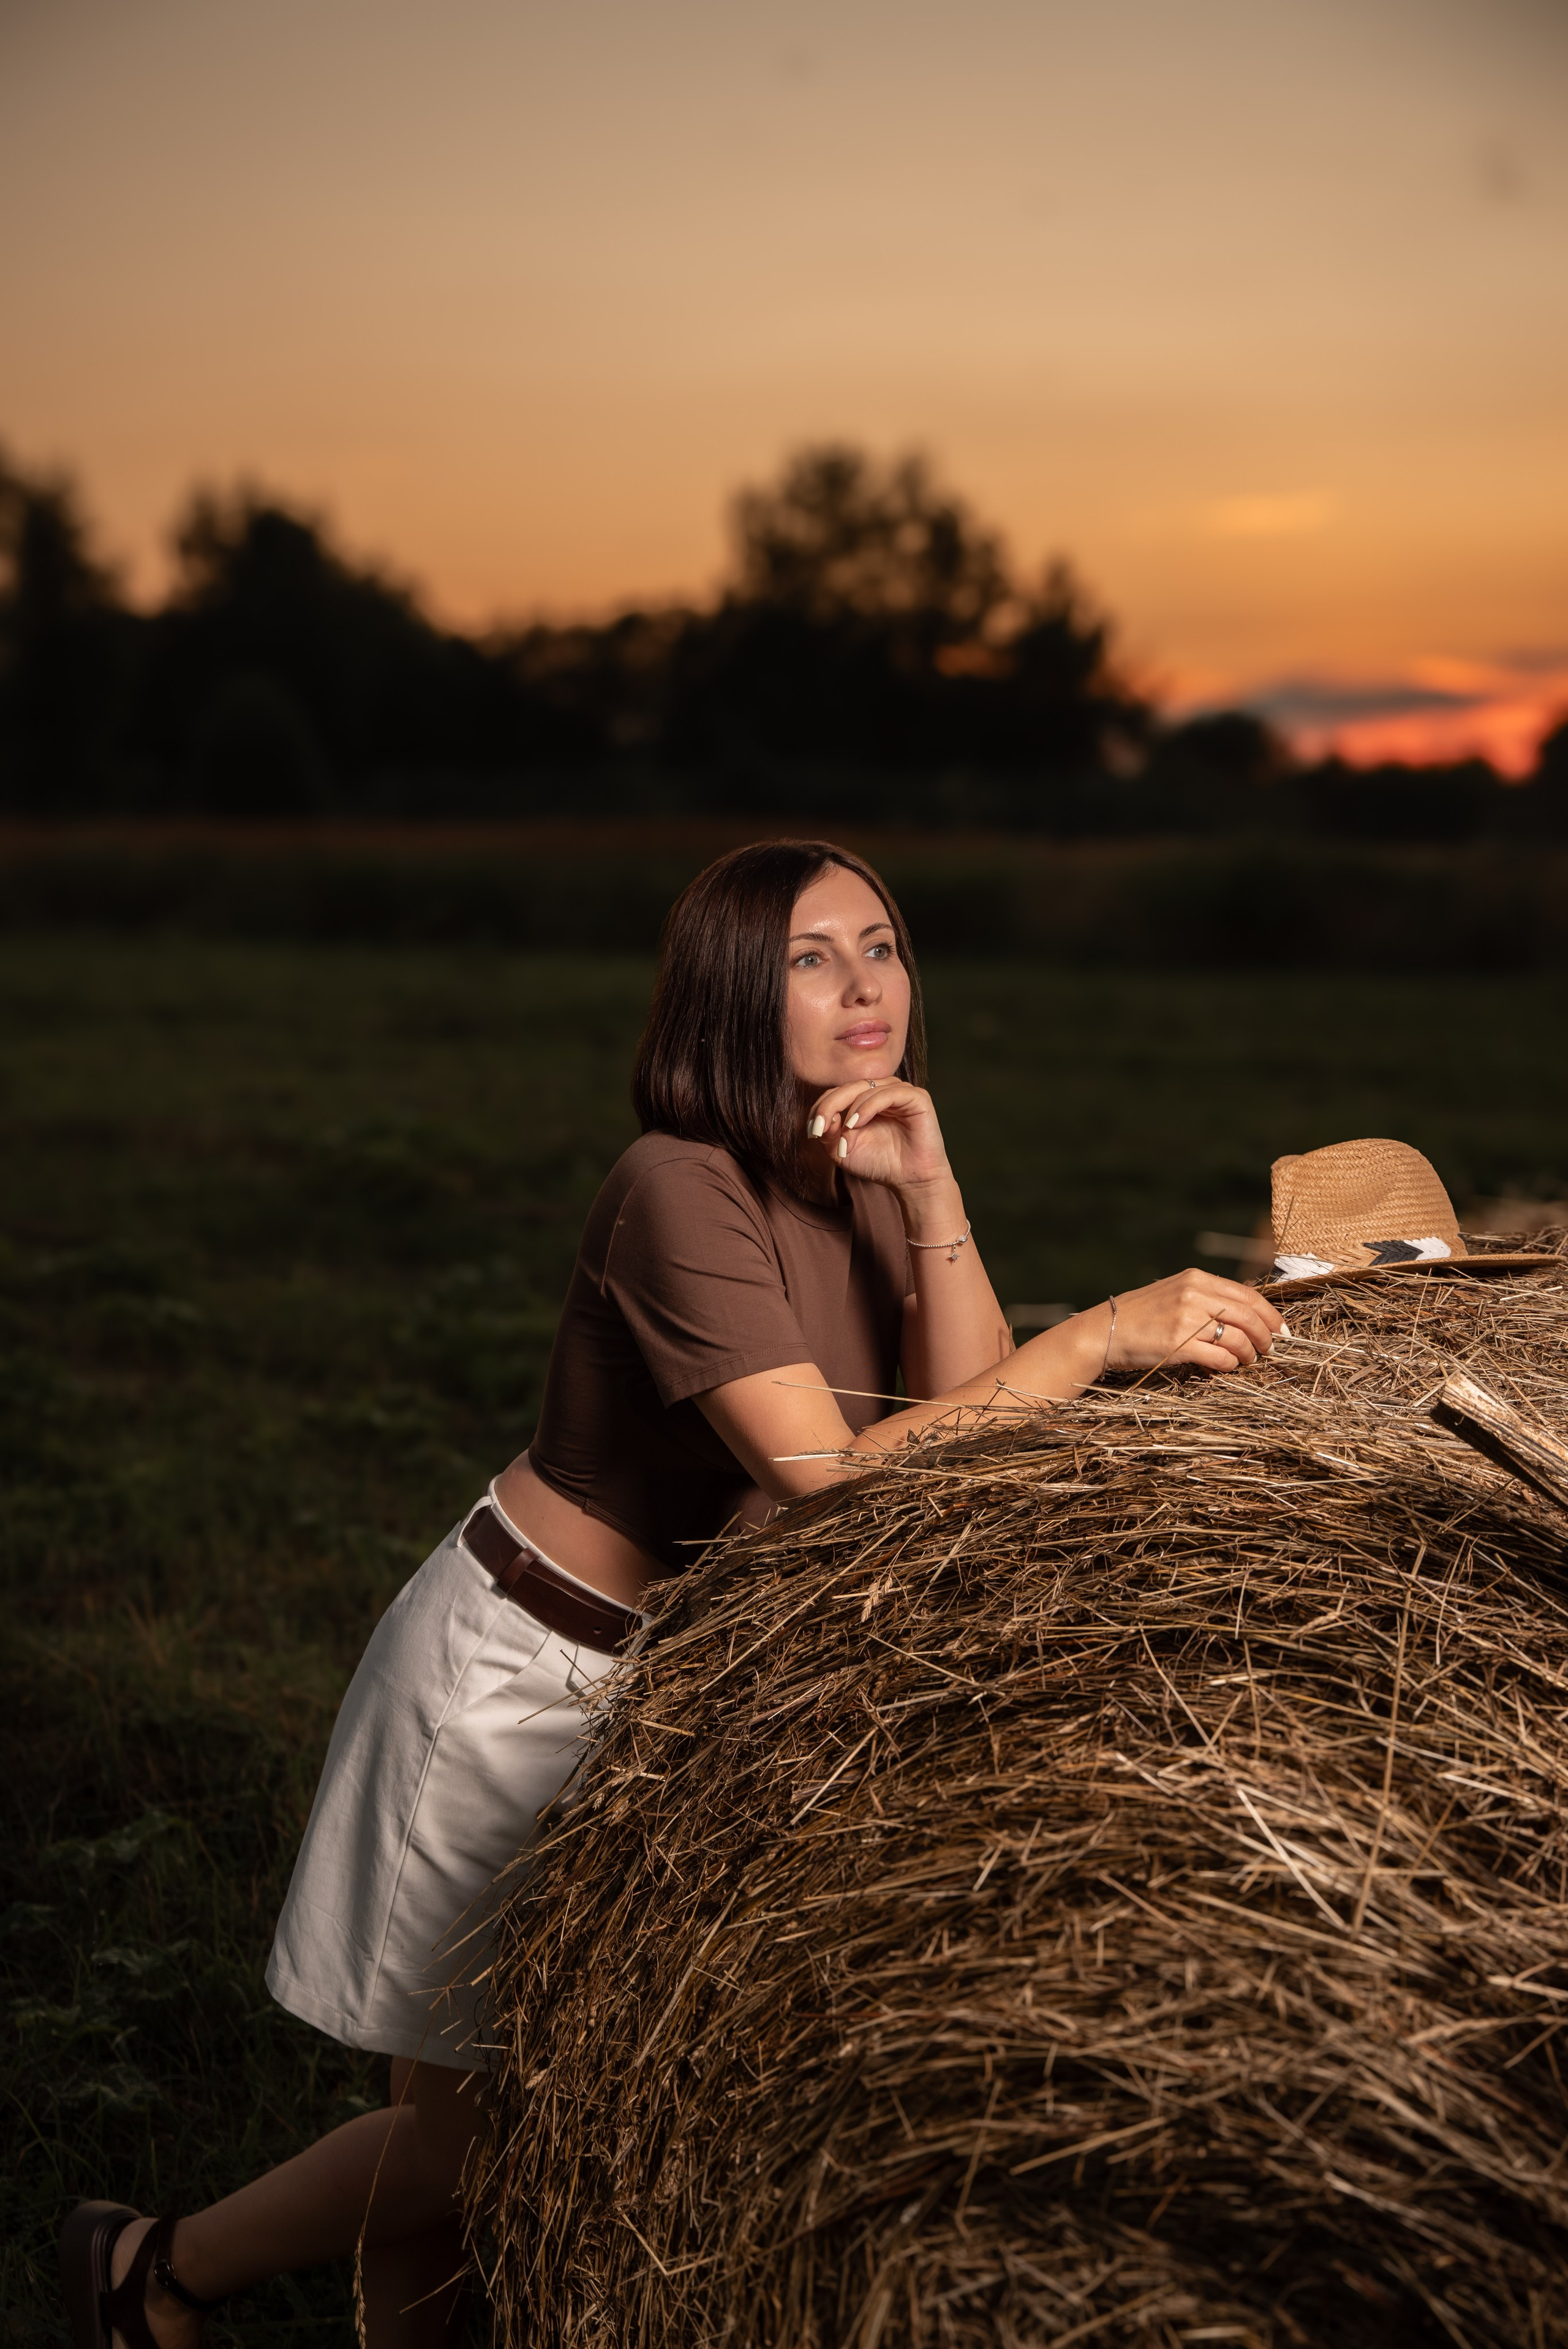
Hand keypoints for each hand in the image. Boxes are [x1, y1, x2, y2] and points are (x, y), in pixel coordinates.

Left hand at [804, 1078, 952, 1205]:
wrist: (910, 1181)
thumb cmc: (880, 1163)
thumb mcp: (842, 1151)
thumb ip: (827, 1134)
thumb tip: (822, 1118)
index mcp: (865, 1099)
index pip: (836, 1092)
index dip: (821, 1108)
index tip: (813, 1132)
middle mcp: (882, 1090)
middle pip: (848, 1087)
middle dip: (829, 1107)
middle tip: (820, 1130)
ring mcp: (900, 1091)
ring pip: (865, 1089)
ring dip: (850, 1115)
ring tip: (846, 1141)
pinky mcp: (917, 1097)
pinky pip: (887, 1093)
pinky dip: (868, 1107)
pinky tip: (857, 1124)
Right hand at [1102, 1269, 1286, 1374]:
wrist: (1105, 1331)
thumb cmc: (1140, 1315)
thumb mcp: (1174, 1292)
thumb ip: (1207, 1297)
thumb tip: (1245, 1314)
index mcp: (1196, 1279)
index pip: (1248, 1295)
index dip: (1271, 1315)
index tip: (1281, 1330)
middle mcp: (1194, 1294)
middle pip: (1249, 1316)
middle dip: (1266, 1336)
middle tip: (1270, 1349)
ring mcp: (1186, 1319)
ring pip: (1239, 1338)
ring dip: (1250, 1353)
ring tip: (1248, 1360)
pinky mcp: (1178, 1345)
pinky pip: (1220, 1357)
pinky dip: (1230, 1364)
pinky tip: (1227, 1366)